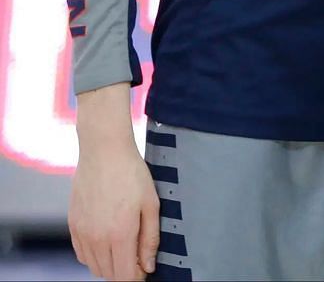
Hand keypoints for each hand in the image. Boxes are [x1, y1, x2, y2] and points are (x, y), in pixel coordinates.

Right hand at [68, 124, 158, 279]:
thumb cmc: (131, 175)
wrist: (103, 153)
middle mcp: (97, 237)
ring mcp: (82, 232)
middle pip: (109, 274)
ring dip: (109, 266)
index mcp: (120, 234)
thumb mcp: (152, 205)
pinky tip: (107, 243)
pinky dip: (94, 256)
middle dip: (124, 272)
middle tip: (137, 258)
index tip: (145, 270)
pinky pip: (81, 254)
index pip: (125, 275)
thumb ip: (150, 239)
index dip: (137, 277)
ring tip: (124, 249)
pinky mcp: (72, 226)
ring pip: (93, 267)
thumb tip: (148, 266)